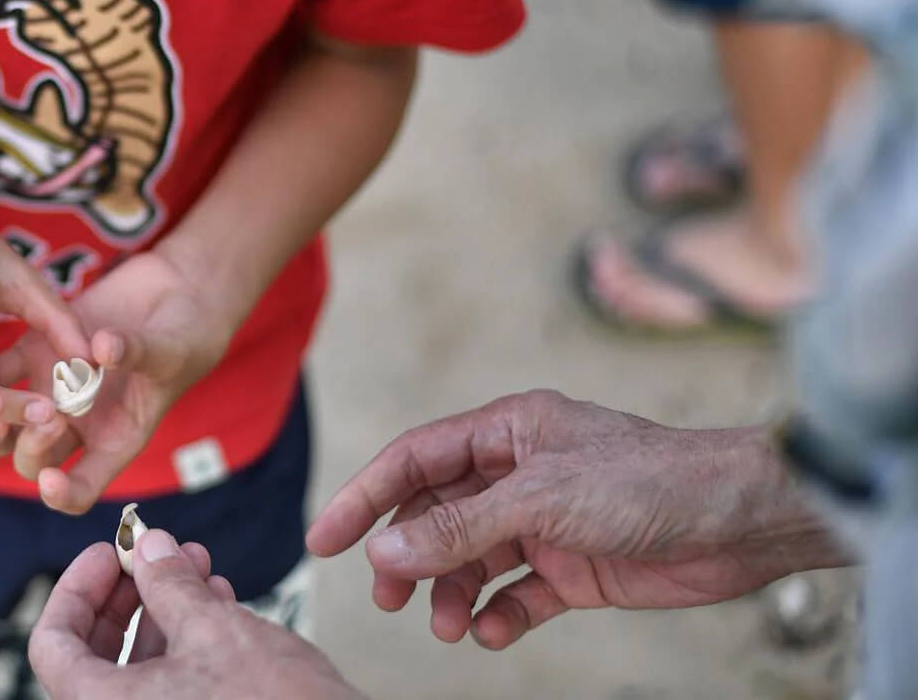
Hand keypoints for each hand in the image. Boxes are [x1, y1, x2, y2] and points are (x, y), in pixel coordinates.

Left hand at [0, 248, 236, 512]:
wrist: (176, 293)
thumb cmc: (186, 336)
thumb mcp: (171, 350)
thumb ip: (137, 353)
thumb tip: (103, 349)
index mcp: (114, 440)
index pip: (83, 487)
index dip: (63, 494)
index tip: (51, 481)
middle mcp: (79, 423)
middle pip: (36, 458)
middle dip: (30, 447)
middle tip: (42, 418)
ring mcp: (54, 389)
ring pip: (8, 424)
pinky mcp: (37, 351)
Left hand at [29, 529, 362, 699]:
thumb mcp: (214, 631)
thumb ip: (168, 585)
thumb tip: (149, 548)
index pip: (51, 645)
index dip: (76, 589)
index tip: (111, 552)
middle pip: (94, 654)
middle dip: (128, 594)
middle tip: (154, 554)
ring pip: (139, 669)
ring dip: (164, 610)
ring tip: (198, 566)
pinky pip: (173, 687)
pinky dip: (187, 642)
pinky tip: (218, 601)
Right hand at [307, 390, 846, 649]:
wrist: (739, 520)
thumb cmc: (649, 480)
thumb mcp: (540, 499)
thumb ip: (460, 527)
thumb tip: (389, 549)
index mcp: (506, 432)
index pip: (415, 460)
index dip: (366, 496)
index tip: (325, 539)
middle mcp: (520, 473)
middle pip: (437, 513)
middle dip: (408, 555)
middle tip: (386, 596)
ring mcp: (546, 521)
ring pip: (473, 558)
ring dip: (452, 591)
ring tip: (445, 625)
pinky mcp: (575, 565)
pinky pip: (518, 593)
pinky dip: (499, 614)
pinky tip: (491, 632)